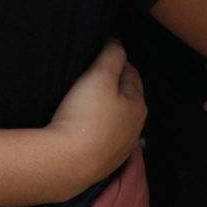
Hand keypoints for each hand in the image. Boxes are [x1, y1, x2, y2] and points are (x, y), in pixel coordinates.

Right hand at [46, 40, 146, 191]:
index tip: (99, 56)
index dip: (116, 61)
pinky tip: (84, 127)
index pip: (131, 73)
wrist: (68, 163)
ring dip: (106, 108)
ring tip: (85, 101)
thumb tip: (118, 43)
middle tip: (90, 76)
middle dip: (113, 85)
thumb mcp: (99, 76)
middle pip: (126, 97)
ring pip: (116, 118)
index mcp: (138, 104)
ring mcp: (121, 148)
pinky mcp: (105, 162)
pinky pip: (104, 137)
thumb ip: (112, 56)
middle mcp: (136, 127)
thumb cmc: (85, 116)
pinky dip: (98, 128)